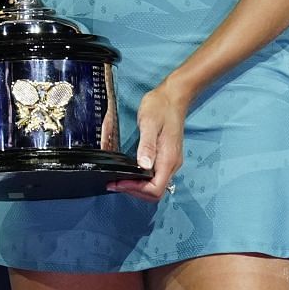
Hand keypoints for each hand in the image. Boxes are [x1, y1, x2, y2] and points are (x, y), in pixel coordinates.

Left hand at [114, 82, 186, 200]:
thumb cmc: (160, 107)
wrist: (173, 97)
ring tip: (119, 180)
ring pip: (156, 186)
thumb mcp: (149, 123)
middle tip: (115, 183)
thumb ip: (146, 145)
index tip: (119, 182)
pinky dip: (142, 180)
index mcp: (168, 158)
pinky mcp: (167, 157)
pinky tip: (130, 173)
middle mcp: (172, 164)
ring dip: (137, 187)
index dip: (136, 189)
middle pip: (155, 192)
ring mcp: (170, 161)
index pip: (155, 188)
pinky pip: (156, 177)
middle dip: (134, 191)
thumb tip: (143, 165)